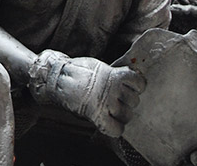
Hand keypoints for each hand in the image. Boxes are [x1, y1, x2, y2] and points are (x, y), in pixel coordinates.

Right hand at [29, 51, 144, 136]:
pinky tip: (110, 123)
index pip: (139, 84)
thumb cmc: (75, 70)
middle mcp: (113, 90)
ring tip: (112, 111)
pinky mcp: (97, 115)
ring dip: (122, 114)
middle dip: (128, 101)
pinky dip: (114, 128)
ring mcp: (106, 103)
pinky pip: (115, 129)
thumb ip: (114, 74)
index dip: (136, 86)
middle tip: (117, 99)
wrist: (56, 77)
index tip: (129, 87)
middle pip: (134, 101)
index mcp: (114, 75)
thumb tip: (127, 81)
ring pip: (127, 115)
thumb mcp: (99, 67)